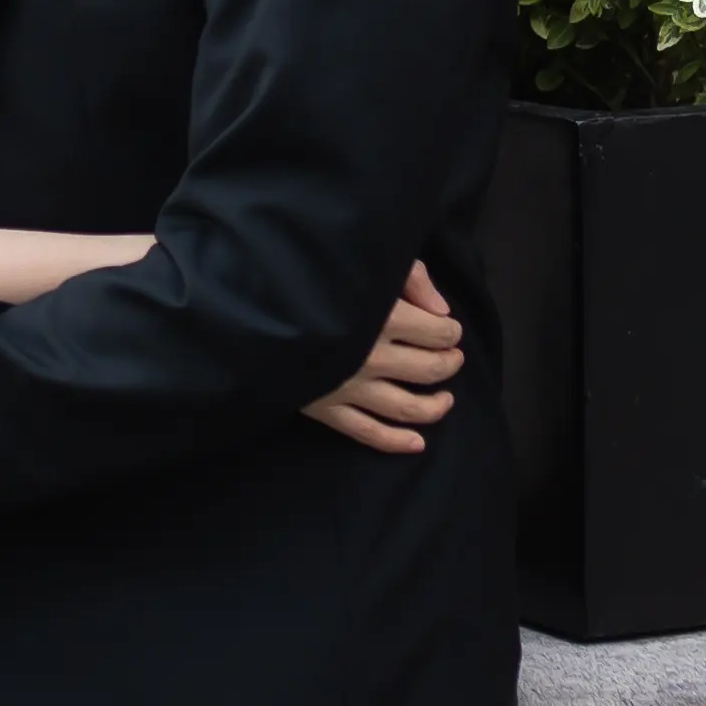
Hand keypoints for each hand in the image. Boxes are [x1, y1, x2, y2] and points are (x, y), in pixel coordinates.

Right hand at [303, 258, 464, 460]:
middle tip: (452, 357)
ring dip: (435, 406)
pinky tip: (417, 443)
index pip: (438, 333)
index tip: (448, 329)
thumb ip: (412, 281)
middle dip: (449, 363)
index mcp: (383, 319)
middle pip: (429, 370)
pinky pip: (369, 434)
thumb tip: (442, 313)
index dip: (451, 332)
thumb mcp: (368, 263)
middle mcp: (371, 358)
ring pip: (407, 408)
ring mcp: (350, 388)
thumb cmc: (314, 279)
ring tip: (446, 398)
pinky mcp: (328, 410)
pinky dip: (397, 442)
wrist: (253, 309)